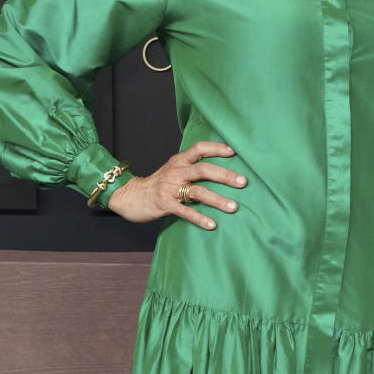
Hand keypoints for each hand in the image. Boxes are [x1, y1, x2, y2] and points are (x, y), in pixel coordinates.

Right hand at [106, 140, 246, 224]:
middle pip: (203, 169)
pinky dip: (200, 218)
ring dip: (217, 199)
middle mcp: (176, 172)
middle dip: (225, 175)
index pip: (199, 148)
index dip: (216, 148)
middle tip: (243, 182)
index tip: (234, 151)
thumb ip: (191, 168)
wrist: (130, 196)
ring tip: (233, 207)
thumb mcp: (173, 170)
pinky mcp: (165, 205)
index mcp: (179, 161)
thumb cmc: (157, 184)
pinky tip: (212, 225)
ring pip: (197, 191)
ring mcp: (170, 188)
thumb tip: (220, 171)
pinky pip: (185, 211)